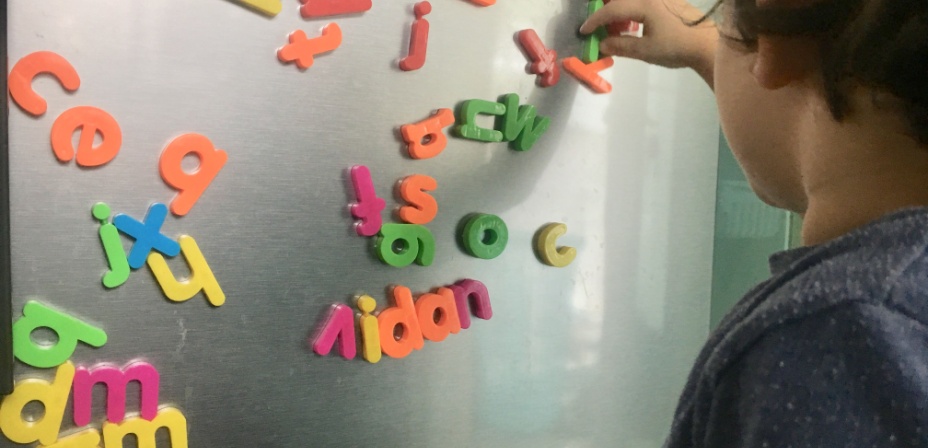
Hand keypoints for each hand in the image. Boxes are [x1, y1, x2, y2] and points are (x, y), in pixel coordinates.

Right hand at [580, 0, 717, 84]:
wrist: (707, 45)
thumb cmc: (676, 48)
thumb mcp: (645, 51)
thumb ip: (621, 45)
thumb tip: (601, 44)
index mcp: (644, 4)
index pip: (611, 9)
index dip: (595, 21)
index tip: (584, 31)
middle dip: (605, 10)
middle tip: (596, 26)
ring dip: (618, 10)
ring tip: (613, 28)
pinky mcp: (667, 1)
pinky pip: (641, 2)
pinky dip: (630, 9)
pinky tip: (631, 25)